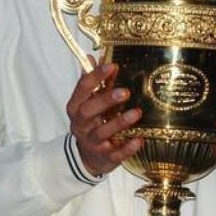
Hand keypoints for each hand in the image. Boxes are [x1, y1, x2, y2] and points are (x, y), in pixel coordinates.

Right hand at [66, 59, 142, 176]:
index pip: (82, 89)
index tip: (111, 65)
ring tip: (136, 112)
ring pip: (102, 132)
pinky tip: (139, 140)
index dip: (95, 76)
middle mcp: (80, 124)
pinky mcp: (104, 157)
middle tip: (125, 91)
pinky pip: (115, 154)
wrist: (86, 158)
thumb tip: (91, 58)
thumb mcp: (86, 103)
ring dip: (119, 122)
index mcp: (75, 107)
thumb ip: (91, 82)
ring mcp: (91, 142)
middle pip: (88, 111)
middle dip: (105, 100)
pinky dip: (127, 147)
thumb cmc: (90, 124)